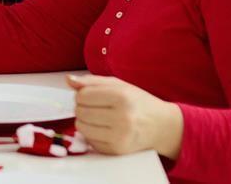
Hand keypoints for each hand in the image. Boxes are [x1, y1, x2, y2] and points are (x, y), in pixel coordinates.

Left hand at [67, 74, 183, 158]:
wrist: (162, 126)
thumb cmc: (138, 103)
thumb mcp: (119, 85)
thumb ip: (91, 81)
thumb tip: (68, 80)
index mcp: (122, 97)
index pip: (82, 95)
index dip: (82, 94)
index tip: (91, 95)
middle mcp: (122, 118)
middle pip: (79, 111)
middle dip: (82, 107)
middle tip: (96, 107)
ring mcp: (119, 137)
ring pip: (81, 127)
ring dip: (85, 121)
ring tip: (99, 117)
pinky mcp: (117, 150)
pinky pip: (89, 140)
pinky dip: (92, 134)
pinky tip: (105, 129)